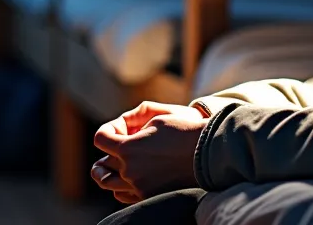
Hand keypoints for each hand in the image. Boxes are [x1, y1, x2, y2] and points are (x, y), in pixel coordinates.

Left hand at [91, 102, 208, 202]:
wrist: (212, 154)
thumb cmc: (186, 130)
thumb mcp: (159, 115)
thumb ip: (135, 118)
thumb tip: (123, 127)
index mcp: (128, 148)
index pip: (101, 138)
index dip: (109, 130)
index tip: (121, 129)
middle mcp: (130, 171)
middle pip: (104, 163)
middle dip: (110, 151)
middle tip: (122, 145)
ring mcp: (139, 187)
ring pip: (110, 183)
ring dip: (112, 172)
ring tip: (121, 164)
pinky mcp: (150, 197)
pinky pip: (124, 196)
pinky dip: (122, 186)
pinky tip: (133, 177)